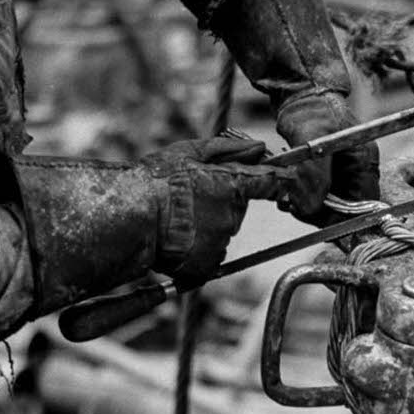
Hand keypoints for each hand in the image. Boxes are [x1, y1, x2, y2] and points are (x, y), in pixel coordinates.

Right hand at [141, 137, 295, 280]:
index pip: (271, 182)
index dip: (278, 180)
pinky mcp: (207, 265)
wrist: (129, 217)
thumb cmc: (155, 181)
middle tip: (187, 200)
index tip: (284, 181)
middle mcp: (232, 216)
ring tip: (175, 220)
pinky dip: (194, 250)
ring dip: (204, 227)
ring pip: (220, 233)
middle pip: (236, 209)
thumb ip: (228, 149)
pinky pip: (207, 257)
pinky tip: (174, 239)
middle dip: (217, 203)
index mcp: (233, 186)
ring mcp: (221, 242)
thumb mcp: (188, 152)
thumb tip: (258, 147)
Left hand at [276, 90, 379, 225]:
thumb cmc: (311, 110)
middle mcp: (358, 169)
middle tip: (297, 209)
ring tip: (288, 200)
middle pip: (347, 206)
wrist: (300, 94)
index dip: (346, 217)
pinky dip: (305, 197)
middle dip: (322, 212)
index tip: (321, 222)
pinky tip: (289, 193)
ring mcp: (344, 170)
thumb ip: (314, 177)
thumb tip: (312, 208)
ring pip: (331, 202)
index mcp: (365, 161)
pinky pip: (321, 193)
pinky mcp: (330, 170)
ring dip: (310, 205)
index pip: (364, 202)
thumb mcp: (313, 141)